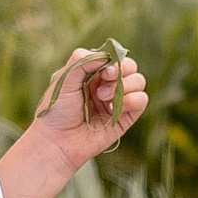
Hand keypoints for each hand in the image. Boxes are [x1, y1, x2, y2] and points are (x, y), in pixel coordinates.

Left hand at [0, 41, 149, 197]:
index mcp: (93, 74)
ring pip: (139, 81)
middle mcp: (107, 86)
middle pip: (131, 67)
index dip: (114, 59)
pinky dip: (133, 99)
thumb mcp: (65, 77)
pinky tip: (114, 107)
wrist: (56, 140)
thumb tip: (109, 56)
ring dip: (125, 85)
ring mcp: (117, 102)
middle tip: (105, 79)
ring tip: (102, 98)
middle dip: (121, 70)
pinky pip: (142, 100)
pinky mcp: (124, 119)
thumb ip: (84, 60)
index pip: (114, 57)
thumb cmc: (55, 109)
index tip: (103, 69)